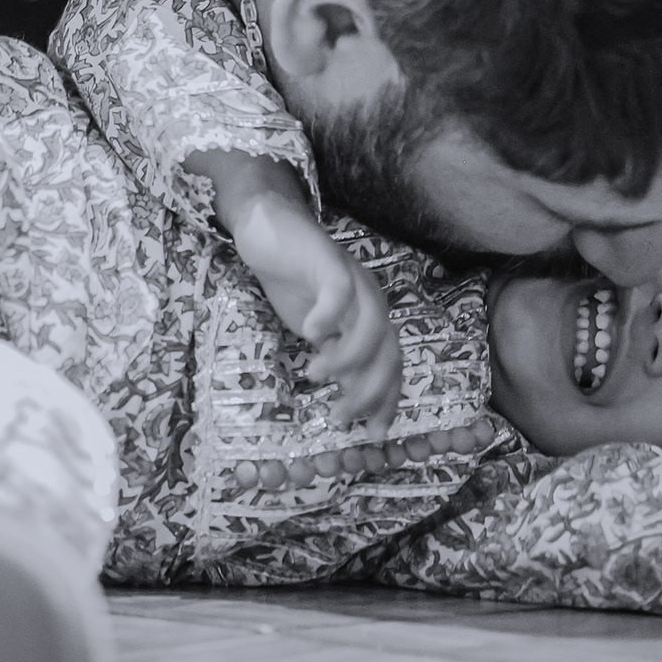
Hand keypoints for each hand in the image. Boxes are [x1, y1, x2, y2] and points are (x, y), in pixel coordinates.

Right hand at [230, 188, 404, 432]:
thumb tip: (345, 399)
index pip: (392, 365)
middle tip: (341, 416)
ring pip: (371, 326)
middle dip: (368, 390)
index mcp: (371, 318)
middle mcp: (370, 301)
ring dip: (348, 358)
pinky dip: (330, 316)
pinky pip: (340, 292)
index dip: (387, 401)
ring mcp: (352, 279)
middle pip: (388, 352)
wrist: (270, 226)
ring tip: (316, 375)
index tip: (374, 435)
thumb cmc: (294, 280)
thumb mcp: (317, 328)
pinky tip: (310, 333)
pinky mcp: (327, 261)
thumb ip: (334, 356)